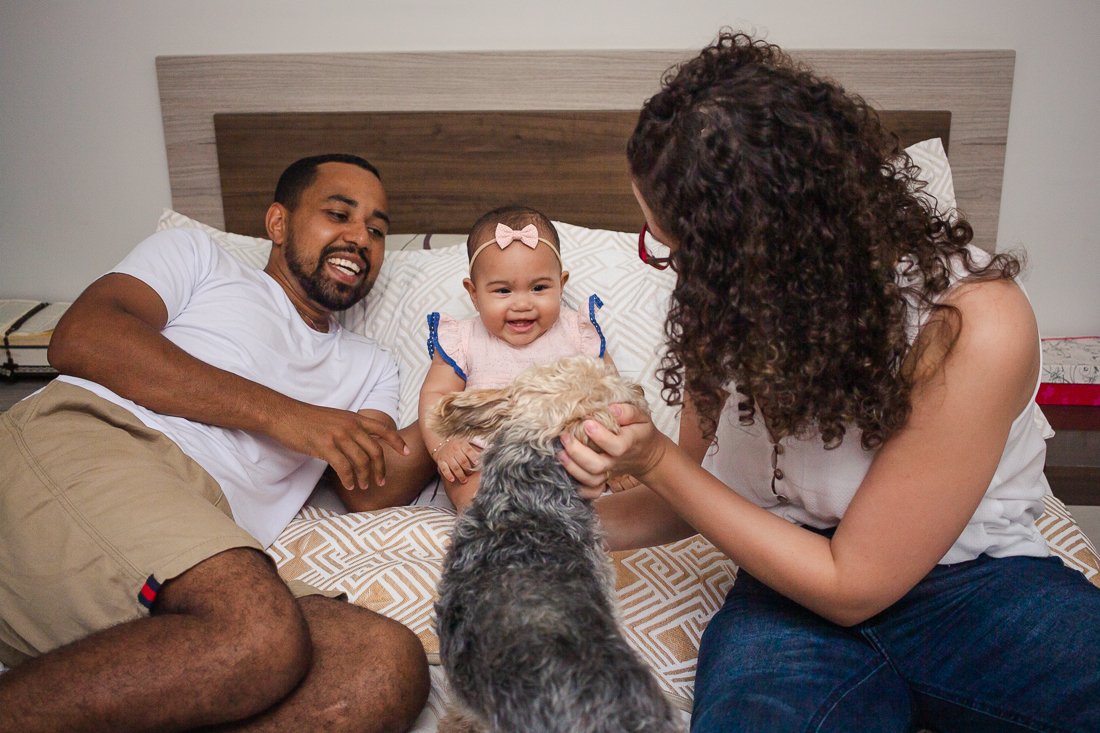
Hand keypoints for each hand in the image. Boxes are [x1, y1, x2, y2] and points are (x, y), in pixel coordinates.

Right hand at [268, 402, 407, 489]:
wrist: (283, 414)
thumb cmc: (306, 418)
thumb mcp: (335, 418)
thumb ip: (350, 428)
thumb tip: (361, 443)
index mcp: (354, 418)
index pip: (383, 429)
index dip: (398, 442)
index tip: (407, 453)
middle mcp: (350, 426)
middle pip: (375, 451)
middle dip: (381, 469)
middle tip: (381, 482)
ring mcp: (338, 436)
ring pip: (361, 462)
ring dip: (365, 478)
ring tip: (363, 487)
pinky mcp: (325, 446)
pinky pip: (344, 468)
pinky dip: (350, 479)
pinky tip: (350, 485)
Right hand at [434, 438, 482, 483]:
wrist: (442, 445)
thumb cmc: (458, 447)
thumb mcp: (465, 445)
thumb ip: (473, 451)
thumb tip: (482, 457)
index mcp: (461, 443)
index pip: (468, 450)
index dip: (473, 457)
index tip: (477, 464)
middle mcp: (453, 449)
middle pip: (462, 460)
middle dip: (468, 468)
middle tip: (470, 473)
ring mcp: (446, 455)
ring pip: (455, 466)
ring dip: (460, 475)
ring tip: (464, 480)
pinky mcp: (440, 461)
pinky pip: (444, 469)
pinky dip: (448, 475)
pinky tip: (452, 480)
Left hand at [558, 403, 667, 489]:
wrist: (646, 455)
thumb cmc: (640, 431)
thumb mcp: (642, 417)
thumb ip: (629, 412)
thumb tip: (612, 408)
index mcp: (628, 443)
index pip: (616, 446)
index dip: (601, 436)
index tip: (587, 423)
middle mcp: (616, 460)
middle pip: (598, 465)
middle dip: (578, 453)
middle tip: (565, 437)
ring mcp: (609, 472)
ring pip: (591, 479)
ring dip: (573, 468)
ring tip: (560, 453)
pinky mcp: (603, 479)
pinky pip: (592, 491)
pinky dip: (580, 488)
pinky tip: (566, 475)